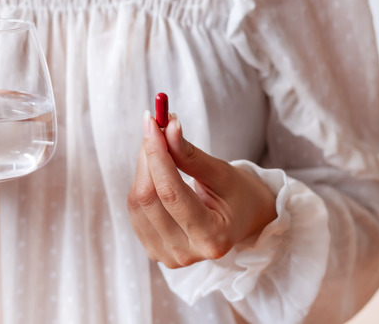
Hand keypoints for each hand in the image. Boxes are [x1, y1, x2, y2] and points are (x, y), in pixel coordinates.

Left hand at [127, 112, 276, 267]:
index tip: (153, 122)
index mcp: (212, 238)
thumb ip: (192, 155)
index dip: (157, 154)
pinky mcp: (154, 250)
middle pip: (148, 198)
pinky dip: (142, 183)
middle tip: (154, 127)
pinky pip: (135, 210)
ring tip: (160, 148)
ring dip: (143, 168)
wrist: (244, 221)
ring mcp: (167, 256)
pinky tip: (156, 172)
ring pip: (137, 203)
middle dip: (148, 157)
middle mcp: (186, 253)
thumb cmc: (239, 196)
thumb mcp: (223, 174)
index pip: (170, 193)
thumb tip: (166, 128)